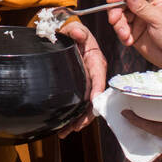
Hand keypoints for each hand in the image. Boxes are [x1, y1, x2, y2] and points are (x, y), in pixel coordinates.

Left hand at [55, 18, 105, 134]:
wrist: (69, 36)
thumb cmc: (75, 32)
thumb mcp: (76, 29)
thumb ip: (77, 31)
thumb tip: (78, 33)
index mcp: (96, 62)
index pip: (98, 78)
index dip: (96, 91)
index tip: (93, 103)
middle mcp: (94, 76)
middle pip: (93, 99)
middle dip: (86, 115)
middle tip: (76, 127)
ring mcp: (87, 84)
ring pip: (86, 106)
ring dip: (77, 121)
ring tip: (65, 133)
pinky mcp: (80, 89)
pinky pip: (79, 105)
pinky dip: (72, 117)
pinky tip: (63, 128)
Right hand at [106, 0, 161, 69]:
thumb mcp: (160, 20)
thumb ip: (143, 7)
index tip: (110, 1)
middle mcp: (148, 6)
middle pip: (125, 4)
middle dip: (118, 13)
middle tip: (115, 22)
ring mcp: (142, 19)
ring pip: (121, 18)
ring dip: (120, 27)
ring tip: (126, 36)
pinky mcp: (136, 32)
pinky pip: (123, 30)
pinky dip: (122, 36)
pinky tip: (129, 41)